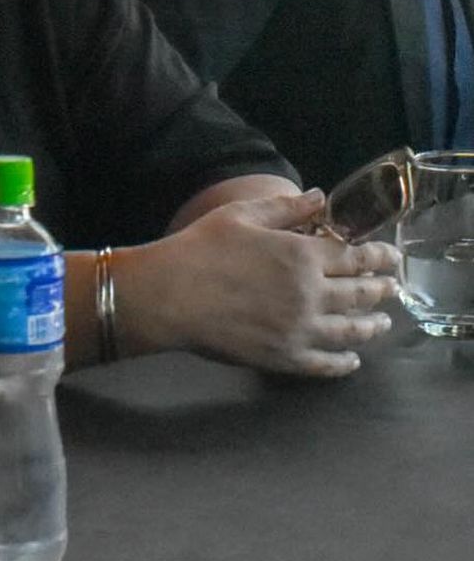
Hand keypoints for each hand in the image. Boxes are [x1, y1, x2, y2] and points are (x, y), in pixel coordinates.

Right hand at [126, 190, 397, 376]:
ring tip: (381, 324)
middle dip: (381, 289)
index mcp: (302, 255)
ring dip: (372, 326)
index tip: (391, 257)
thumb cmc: (201, 247)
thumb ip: (285, 207)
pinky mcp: (284, 357)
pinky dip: (344, 363)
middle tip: (390, 289)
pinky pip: (326, 363)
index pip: (355, 256)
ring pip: (352, 331)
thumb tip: (320, 196)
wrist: (169, 294)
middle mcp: (311, 293)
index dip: (379, 256)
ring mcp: (300, 329)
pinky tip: (351, 360)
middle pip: (361, 293)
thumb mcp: (242, 215)